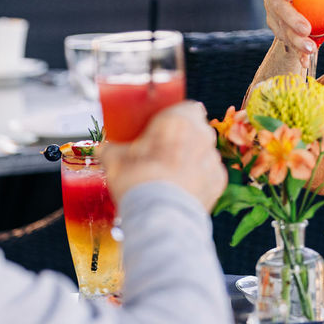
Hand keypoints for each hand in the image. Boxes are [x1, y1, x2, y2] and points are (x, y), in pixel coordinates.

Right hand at [100, 101, 227, 211]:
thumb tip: (104, 150)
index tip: (162, 129)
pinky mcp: (219, 181)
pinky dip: (198, 179)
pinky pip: (208, 174)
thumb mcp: (115, 159)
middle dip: (182, 138)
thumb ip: (112, 149)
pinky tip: (180, 189)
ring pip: (203, 152)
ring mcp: (213, 158)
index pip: (187, 107)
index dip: (175, 117)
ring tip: (169, 175)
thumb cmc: (138, 180)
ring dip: (190, 159)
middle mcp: (203, 135)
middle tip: (161, 152)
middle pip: (196, 130)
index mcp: (180, 120)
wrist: (160, 215)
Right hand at [265, 0, 323, 67]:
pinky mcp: (274, 25)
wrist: (304, 7)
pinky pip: (283, 38)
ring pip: (279, 24)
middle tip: (306, 30)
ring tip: (310, 49)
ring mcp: (272, 8)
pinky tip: (304, 59)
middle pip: (278, 3)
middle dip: (291, 18)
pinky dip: (296, 51)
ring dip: (294, 39)